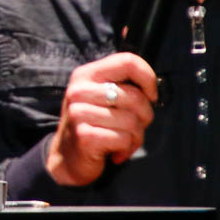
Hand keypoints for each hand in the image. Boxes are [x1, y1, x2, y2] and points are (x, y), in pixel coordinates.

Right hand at [44, 52, 157, 185]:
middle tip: (136, 127)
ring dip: (136, 137)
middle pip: (134, 96)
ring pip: (132, 121)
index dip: (147, 78)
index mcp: (86, 74)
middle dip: (145, 116)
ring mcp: (79, 113)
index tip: (151, 96)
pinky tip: (116, 153)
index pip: (127, 61)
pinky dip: (126, 149)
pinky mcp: (85, 136)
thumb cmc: (94, 125)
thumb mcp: (101, 98)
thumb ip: (122, 86)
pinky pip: (123, 139)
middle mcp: (79, 90)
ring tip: (125, 141)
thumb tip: (152, 89)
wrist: (67, 158)